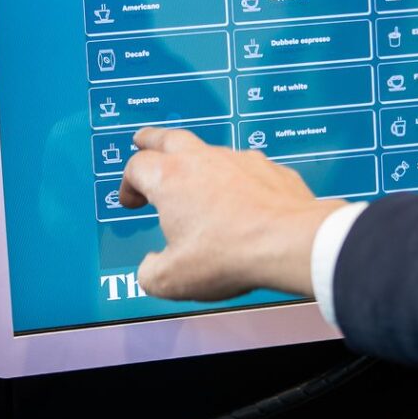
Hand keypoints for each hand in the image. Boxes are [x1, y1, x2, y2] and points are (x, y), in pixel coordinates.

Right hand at [117, 127, 340, 300]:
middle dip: (152, 140)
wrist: (289, 243)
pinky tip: (242, 197)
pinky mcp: (270, 169)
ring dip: (197, 160)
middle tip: (143, 140)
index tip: (132, 201)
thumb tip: (151, 269)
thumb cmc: (230, 255)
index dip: (128, 184)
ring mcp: (239, 160)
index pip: (137, 167)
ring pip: (210, 150)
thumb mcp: (172, 279)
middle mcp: (202, 160)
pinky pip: (247, 168)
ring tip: (196, 175)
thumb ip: (150, 272)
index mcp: (170, 179)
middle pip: (168, 138)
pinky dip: (237, 178)